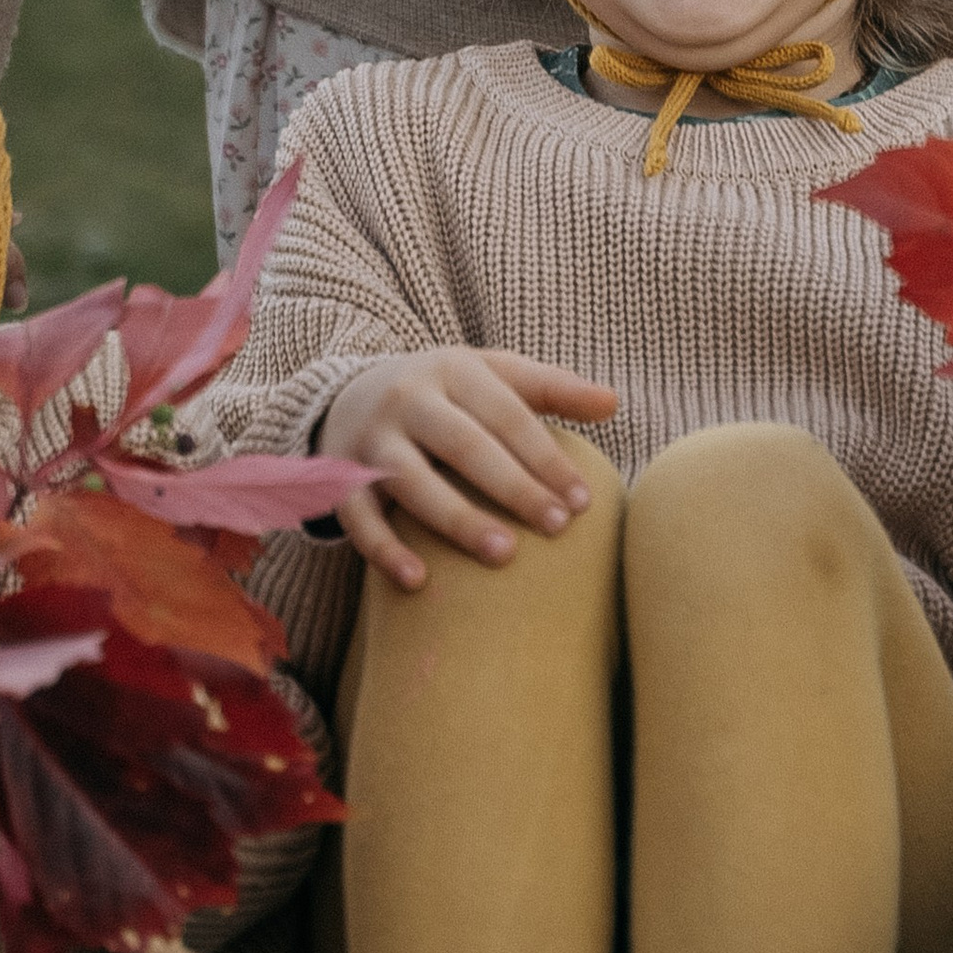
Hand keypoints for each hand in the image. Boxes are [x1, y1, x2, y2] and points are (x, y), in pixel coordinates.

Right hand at [318, 349, 619, 590]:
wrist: (349, 393)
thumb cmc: (446, 393)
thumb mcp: (493, 376)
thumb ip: (552, 389)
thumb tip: (613, 403)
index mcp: (453, 370)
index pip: (507, 415)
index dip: (546, 458)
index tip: (582, 501)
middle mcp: (408, 400)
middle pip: (464, 445)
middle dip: (513, 487)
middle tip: (557, 527)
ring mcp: (371, 440)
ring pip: (412, 482)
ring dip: (458, 519)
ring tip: (504, 556)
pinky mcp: (340, 479)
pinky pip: (359, 518)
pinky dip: (384, 550)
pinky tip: (418, 581)